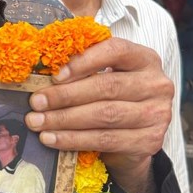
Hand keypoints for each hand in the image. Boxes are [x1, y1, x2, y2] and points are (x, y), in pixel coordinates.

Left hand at [25, 37, 172, 171]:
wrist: (134, 141)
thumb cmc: (113, 101)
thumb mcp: (105, 78)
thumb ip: (84, 70)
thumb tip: (43, 73)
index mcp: (145, 59)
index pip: (115, 50)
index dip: (84, 61)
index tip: (55, 75)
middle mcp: (156, 84)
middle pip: (106, 87)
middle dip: (65, 95)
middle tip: (36, 102)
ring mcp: (156, 114)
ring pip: (104, 115)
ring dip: (64, 119)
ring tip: (38, 122)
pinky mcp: (149, 141)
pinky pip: (105, 139)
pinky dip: (73, 139)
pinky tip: (52, 139)